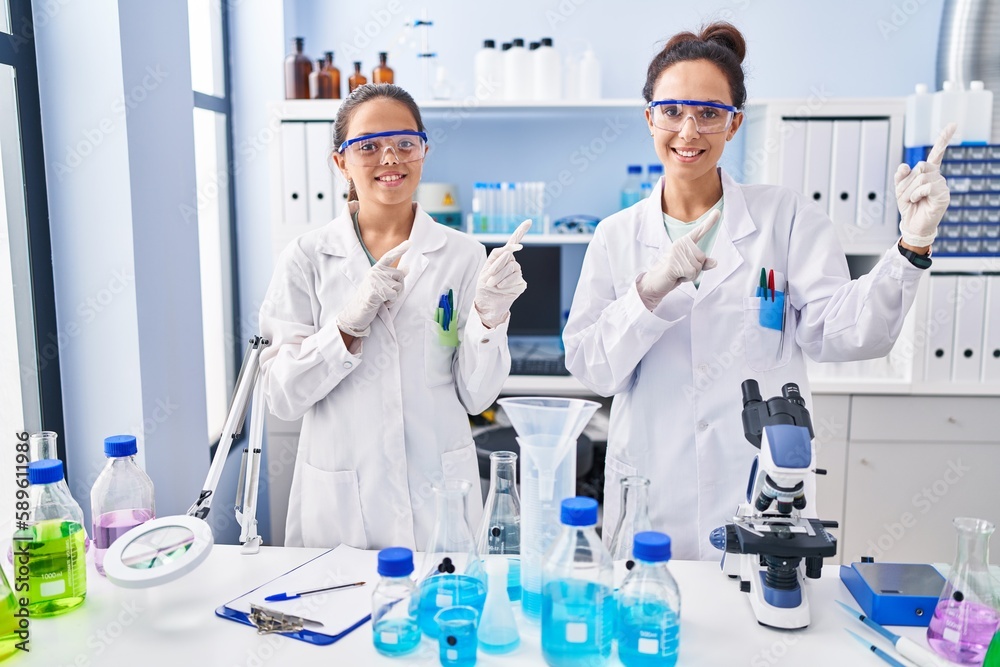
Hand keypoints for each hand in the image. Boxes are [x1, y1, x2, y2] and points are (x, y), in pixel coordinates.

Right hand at [336, 240, 410, 336]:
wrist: (357, 311)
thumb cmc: (371, 298)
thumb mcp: (382, 285)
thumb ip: (393, 277)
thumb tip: (407, 268)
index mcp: (375, 269)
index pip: (388, 257)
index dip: (399, 250)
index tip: (410, 243)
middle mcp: (374, 272)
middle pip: (399, 275)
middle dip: (400, 287)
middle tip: (389, 295)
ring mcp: (375, 281)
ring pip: (398, 286)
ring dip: (395, 296)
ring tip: (384, 299)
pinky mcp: (376, 291)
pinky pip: (394, 296)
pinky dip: (392, 302)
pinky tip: (383, 303)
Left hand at [475, 219, 531, 327]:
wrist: (487, 303)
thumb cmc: (484, 286)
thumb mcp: (486, 268)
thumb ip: (498, 256)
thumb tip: (512, 248)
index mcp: (502, 257)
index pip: (513, 242)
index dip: (521, 231)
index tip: (528, 222)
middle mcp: (512, 263)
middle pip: (508, 256)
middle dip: (497, 266)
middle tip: (489, 278)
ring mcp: (517, 272)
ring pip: (511, 267)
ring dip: (499, 276)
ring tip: (492, 284)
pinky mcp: (520, 282)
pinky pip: (515, 277)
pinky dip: (506, 282)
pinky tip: (501, 287)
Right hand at [637, 209, 719, 308]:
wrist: (655, 282)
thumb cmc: (672, 273)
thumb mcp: (689, 267)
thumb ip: (702, 264)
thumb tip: (715, 262)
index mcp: (684, 242)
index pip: (699, 232)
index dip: (710, 222)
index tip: (717, 212)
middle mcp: (680, 244)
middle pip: (702, 257)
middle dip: (696, 269)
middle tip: (681, 270)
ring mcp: (677, 252)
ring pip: (698, 266)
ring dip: (691, 274)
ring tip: (678, 273)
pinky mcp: (675, 263)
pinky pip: (692, 273)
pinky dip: (687, 278)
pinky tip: (676, 276)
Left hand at [895, 123, 954, 247]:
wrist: (913, 225)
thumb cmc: (909, 207)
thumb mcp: (900, 188)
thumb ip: (900, 176)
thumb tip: (904, 165)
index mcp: (928, 173)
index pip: (937, 154)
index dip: (944, 139)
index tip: (953, 125)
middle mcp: (937, 177)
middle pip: (920, 167)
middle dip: (906, 181)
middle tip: (906, 194)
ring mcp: (942, 186)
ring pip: (921, 177)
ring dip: (909, 190)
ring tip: (912, 200)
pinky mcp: (943, 195)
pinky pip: (926, 186)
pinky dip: (916, 194)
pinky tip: (917, 201)